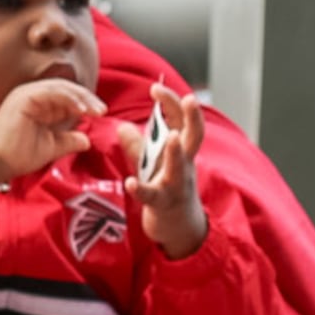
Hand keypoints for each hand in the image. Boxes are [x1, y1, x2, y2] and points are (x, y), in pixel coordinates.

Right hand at [0, 77, 102, 196]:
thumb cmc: (19, 155)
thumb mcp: (52, 147)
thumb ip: (68, 141)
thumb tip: (87, 140)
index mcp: (38, 104)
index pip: (66, 96)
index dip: (85, 102)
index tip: (101, 114)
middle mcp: (32, 95)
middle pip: (66, 88)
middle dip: (87, 98)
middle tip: (102, 110)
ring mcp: (26, 94)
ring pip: (60, 87)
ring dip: (80, 97)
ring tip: (94, 110)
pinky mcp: (23, 98)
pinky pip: (50, 92)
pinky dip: (67, 98)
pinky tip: (80, 110)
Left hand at [117, 83, 211, 259]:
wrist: (178, 228)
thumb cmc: (166, 189)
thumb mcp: (151, 164)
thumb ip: (138, 145)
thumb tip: (122, 126)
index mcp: (180, 151)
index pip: (181, 120)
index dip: (172, 103)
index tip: (156, 87)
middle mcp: (184, 164)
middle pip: (193, 137)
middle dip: (192, 118)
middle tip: (189, 98)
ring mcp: (176, 184)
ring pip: (179, 167)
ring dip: (176, 152)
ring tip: (172, 136)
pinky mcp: (163, 204)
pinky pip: (153, 195)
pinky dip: (142, 189)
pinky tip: (131, 183)